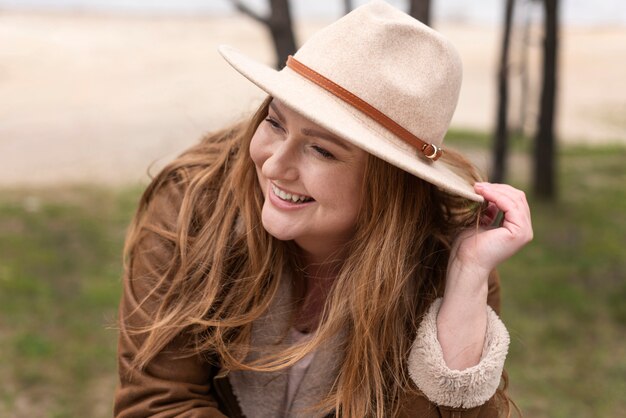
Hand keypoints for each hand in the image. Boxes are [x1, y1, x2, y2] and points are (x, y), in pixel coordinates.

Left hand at [436, 183, 531, 369]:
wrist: (465, 264)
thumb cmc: (467, 247)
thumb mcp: (479, 222)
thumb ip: (488, 210)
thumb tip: (490, 194)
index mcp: (516, 228)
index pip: (514, 200)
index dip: (497, 190)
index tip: (478, 186)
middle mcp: (524, 230)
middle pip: (518, 197)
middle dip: (497, 188)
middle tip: (477, 185)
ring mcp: (524, 232)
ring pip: (516, 199)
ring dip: (495, 190)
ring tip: (477, 188)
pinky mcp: (520, 233)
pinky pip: (511, 206)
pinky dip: (497, 196)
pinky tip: (483, 194)